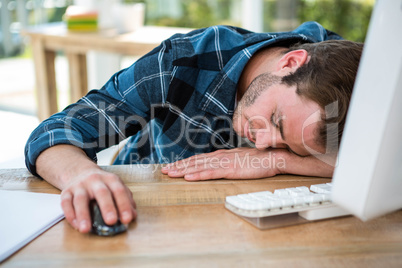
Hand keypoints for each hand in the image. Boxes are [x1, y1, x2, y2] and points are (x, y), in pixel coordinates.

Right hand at [35, 145, 136, 233]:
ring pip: (80, 199)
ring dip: (83, 215)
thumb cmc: (102, 184)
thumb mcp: (116, 187)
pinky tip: (76, 225)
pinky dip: (70, 215)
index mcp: (110, 179)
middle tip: (111, 221)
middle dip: (107, 207)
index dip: (124, 205)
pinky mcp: (66, 191)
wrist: (80, 172)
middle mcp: (95, 180)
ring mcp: (79, 185)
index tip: (128, 219)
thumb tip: (133, 215)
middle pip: (102, 193)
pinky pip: (66, 203)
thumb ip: (126, 200)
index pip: (119, 191)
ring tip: (86, 229)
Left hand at [162, 147, 284, 180]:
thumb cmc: (258, 160)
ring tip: (170, 173)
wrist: (272, 157)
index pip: (199, 159)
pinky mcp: (230, 169)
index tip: (173, 166)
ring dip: (183, 170)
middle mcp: (219, 157)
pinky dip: (198, 174)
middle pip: (195, 161)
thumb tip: (217, 165)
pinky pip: (211, 173)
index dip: (184, 162)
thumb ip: (227, 162)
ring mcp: (224, 162)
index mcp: (221, 155)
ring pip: (199, 166)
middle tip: (164, 170)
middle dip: (178, 166)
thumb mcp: (239, 159)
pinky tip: (188, 177)